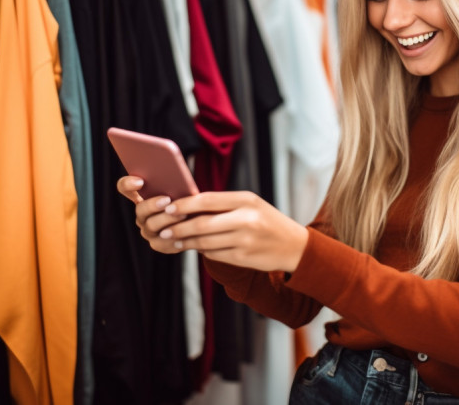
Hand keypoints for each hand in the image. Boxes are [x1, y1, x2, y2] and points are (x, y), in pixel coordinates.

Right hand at [117, 175, 189, 254]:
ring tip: (183, 214)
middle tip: (167, 199)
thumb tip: (173, 174)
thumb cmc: (188, 199)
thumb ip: (171, 180)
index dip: (128, 184)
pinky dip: (173, 238)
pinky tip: (183, 234)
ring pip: (151, 226)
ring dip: (167, 219)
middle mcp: (142, 214)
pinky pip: (162, 243)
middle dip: (153, 205)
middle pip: (140, 209)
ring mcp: (148, 230)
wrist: (197, 221)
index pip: (125, 187)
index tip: (140, 181)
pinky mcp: (159, 244)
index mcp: (142, 196)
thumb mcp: (179, 187)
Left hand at [157, 191, 308, 272]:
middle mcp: (246, 219)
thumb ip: (224, 204)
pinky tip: (196, 247)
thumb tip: (189, 205)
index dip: (184, 205)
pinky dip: (202, 251)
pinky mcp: (243, 258)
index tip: (168, 208)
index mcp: (246, 200)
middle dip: (178, 227)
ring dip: (186, 242)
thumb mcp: (251, 205)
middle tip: (163, 229)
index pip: (207, 200)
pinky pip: (214, 254)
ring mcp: (245, 240)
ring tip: (175, 240)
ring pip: (205, 242)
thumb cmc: (267, 221)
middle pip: (202, 224)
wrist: (295, 246)